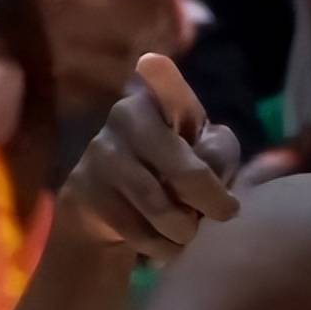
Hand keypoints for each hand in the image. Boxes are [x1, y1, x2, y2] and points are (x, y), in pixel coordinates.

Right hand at [60, 54, 240, 259]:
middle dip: (212, 202)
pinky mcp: (83, 192)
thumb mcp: (203, 153)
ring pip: (162, 208)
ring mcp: (101, 154)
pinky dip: (161, 247)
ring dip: (185, 229)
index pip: (161, 79)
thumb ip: (219, 151)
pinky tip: (165, 244)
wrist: (105, 211)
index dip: (159, 73)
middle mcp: (124, 117)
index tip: (150, 62)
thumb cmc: (171, 170)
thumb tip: (216, 170)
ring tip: (190, 231)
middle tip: (227, 214)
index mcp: (158, 99)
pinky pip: (138, 231)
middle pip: (186, 171)